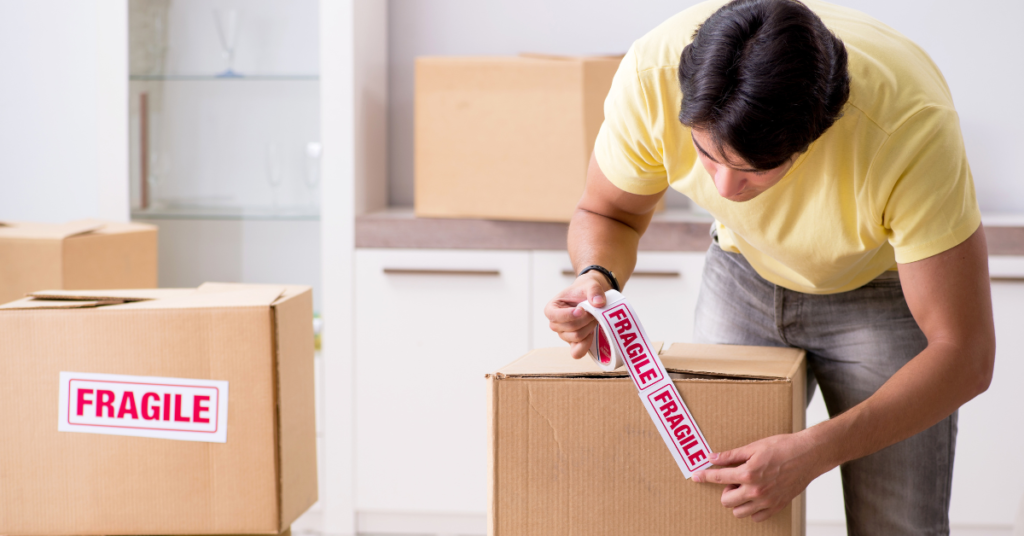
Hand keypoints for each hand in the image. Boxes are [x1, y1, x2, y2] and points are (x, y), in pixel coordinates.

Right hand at [544, 272, 612, 358]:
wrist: (590, 297)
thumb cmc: (585, 291)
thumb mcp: (590, 285)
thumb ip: (594, 290)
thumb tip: (599, 302)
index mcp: (552, 308)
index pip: (554, 315)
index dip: (568, 315)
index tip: (581, 309)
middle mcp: (555, 324)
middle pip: (569, 328)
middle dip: (585, 319)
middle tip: (594, 310)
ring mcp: (564, 335)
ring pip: (576, 337)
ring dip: (589, 327)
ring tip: (594, 317)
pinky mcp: (574, 343)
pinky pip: (577, 352)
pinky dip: (586, 345)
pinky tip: (592, 334)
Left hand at [691, 432, 827, 521]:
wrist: (808, 455)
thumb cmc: (784, 447)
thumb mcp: (754, 447)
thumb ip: (731, 455)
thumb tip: (713, 458)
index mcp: (748, 473)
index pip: (718, 477)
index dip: (704, 476)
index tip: (696, 476)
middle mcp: (756, 490)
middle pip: (726, 501)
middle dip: (725, 490)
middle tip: (734, 480)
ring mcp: (767, 501)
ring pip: (739, 512)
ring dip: (737, 501)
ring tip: (745, 487)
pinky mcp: (776, 506)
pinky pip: (756, 517)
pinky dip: (752, 509)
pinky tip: (755, 496)